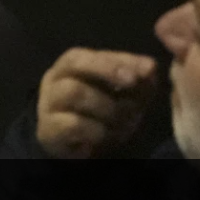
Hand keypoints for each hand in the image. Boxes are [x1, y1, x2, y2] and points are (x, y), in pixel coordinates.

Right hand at [34, 48, 158, 159]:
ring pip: (74, 91)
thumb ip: (135, 80)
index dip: (120, 59)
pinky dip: (97, 130)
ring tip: (127, 122)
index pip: (93, 53)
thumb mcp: (120, 95)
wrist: (71, 145)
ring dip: (108, 106)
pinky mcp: (49, 130)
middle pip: (74, 62)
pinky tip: (108, 136)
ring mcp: (48, 103)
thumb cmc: (98, 113)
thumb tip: (150, 68)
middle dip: (107, 68)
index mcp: (71, 66)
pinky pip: (74, 124)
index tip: (148, 67)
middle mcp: (55, 79)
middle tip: (133, 80)